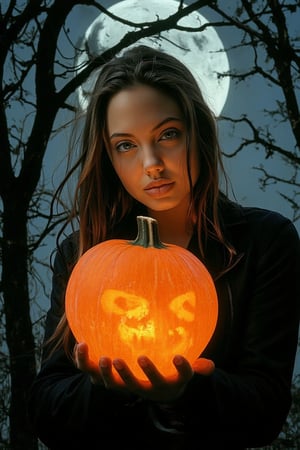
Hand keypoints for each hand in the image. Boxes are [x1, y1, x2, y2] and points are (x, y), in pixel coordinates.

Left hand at [74, 342, 213, 402]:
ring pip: (112, 384)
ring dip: (107, 373)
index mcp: (165, 384)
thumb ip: (195, 368)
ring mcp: (124, 384)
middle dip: (129, 375)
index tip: (180, 357)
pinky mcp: (107, 378)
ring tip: (105, 358)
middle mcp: (143, 388)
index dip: (180, 370)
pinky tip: (82, 343)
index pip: (175, 378)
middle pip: (135, 386)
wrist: (150, 389)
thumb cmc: (169, 374)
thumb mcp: (182, 373)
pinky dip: (85, 360)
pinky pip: (93, 372)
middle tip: (126, 359)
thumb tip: (211, 366)